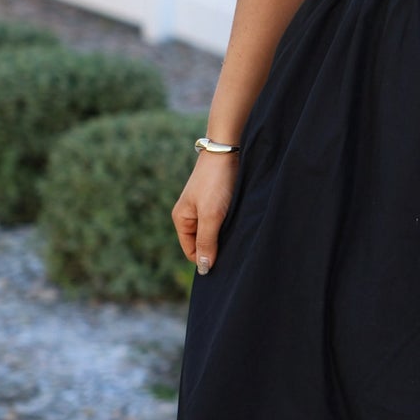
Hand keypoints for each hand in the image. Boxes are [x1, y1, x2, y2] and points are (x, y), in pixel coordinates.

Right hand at [172, 150, 238, 274]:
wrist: (226, 151)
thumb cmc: (216, 183)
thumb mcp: (211, 215)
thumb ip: (206, 242)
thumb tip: (203, 269)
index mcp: (181, 219)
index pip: (192, 252)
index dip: (206, 259)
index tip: (226, 259)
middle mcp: (189, 215)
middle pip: (202, 243)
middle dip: (216, 248)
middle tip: (234, 246)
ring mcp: (202, 208)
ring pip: (213, 233)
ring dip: (224, 237)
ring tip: (237, 231)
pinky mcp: (215, 202)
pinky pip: (220, 222)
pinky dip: (229, 226)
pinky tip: (239, 223)